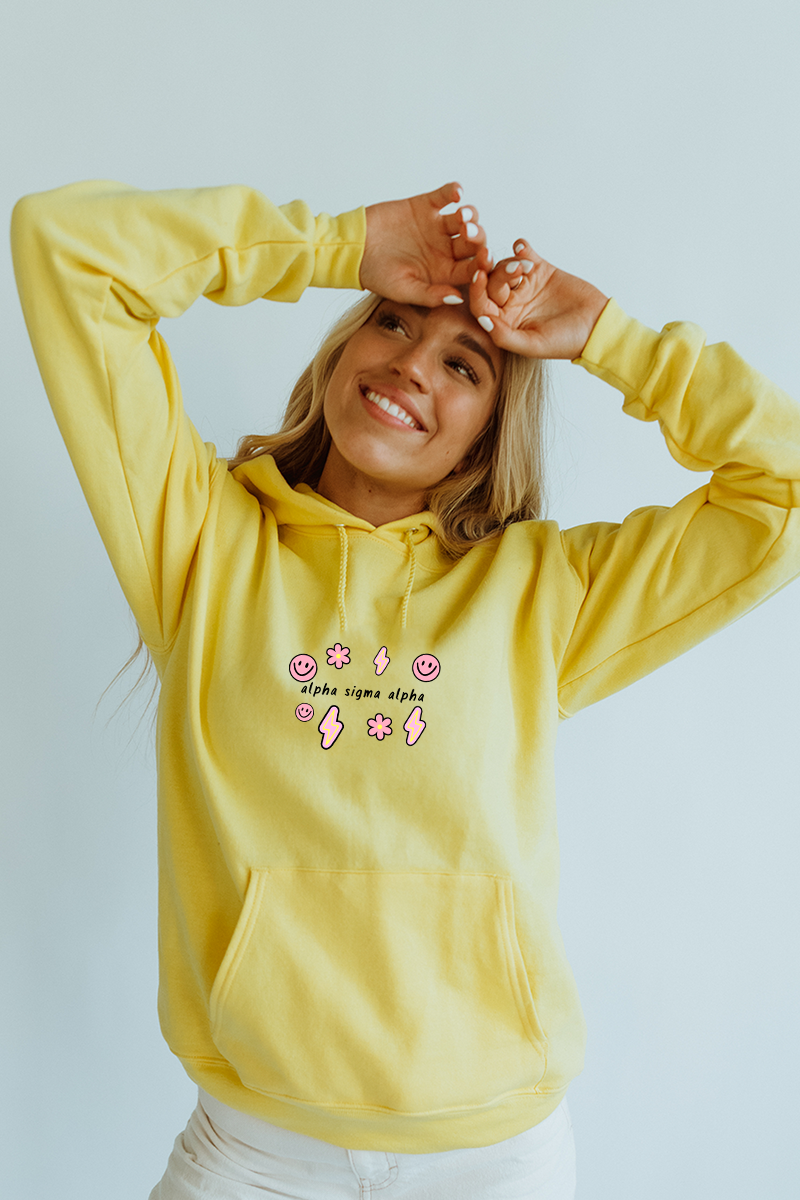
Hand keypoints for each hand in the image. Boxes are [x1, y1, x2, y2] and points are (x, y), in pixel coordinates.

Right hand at [359, 182, 487, 306]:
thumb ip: (431, 295)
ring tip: (461, 215)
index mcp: (443, 272)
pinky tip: (456, 193)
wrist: (352, 248)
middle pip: (472, 242)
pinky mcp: (425, 206)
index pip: (471, 269)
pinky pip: (445, 196)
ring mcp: (436, 227)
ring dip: (469, 215)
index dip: (480, 265)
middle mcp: (444, 249)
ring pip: (463, 218)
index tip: (483, 261)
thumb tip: (459, 298)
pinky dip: (453, 191)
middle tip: (469, 234)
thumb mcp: (403, 290)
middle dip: (476, 237)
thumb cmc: (375, 275)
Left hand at [468, 238, 609, 359]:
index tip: (479, 276)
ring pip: (506, 267)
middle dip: (495, 272)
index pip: (481, 305)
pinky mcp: (541, 271)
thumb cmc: (565, 343)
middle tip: (509, 266)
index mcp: (504, 322)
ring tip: (525, 265)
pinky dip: (521, 248)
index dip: (476, 291)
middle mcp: (511, 303)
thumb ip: (505, 336)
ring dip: (511, 262)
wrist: (597, 327)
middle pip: (492, 283)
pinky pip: (526, 255)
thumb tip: (482, 320)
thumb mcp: (533, 345)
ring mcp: (525, 285)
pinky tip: (522, 246)